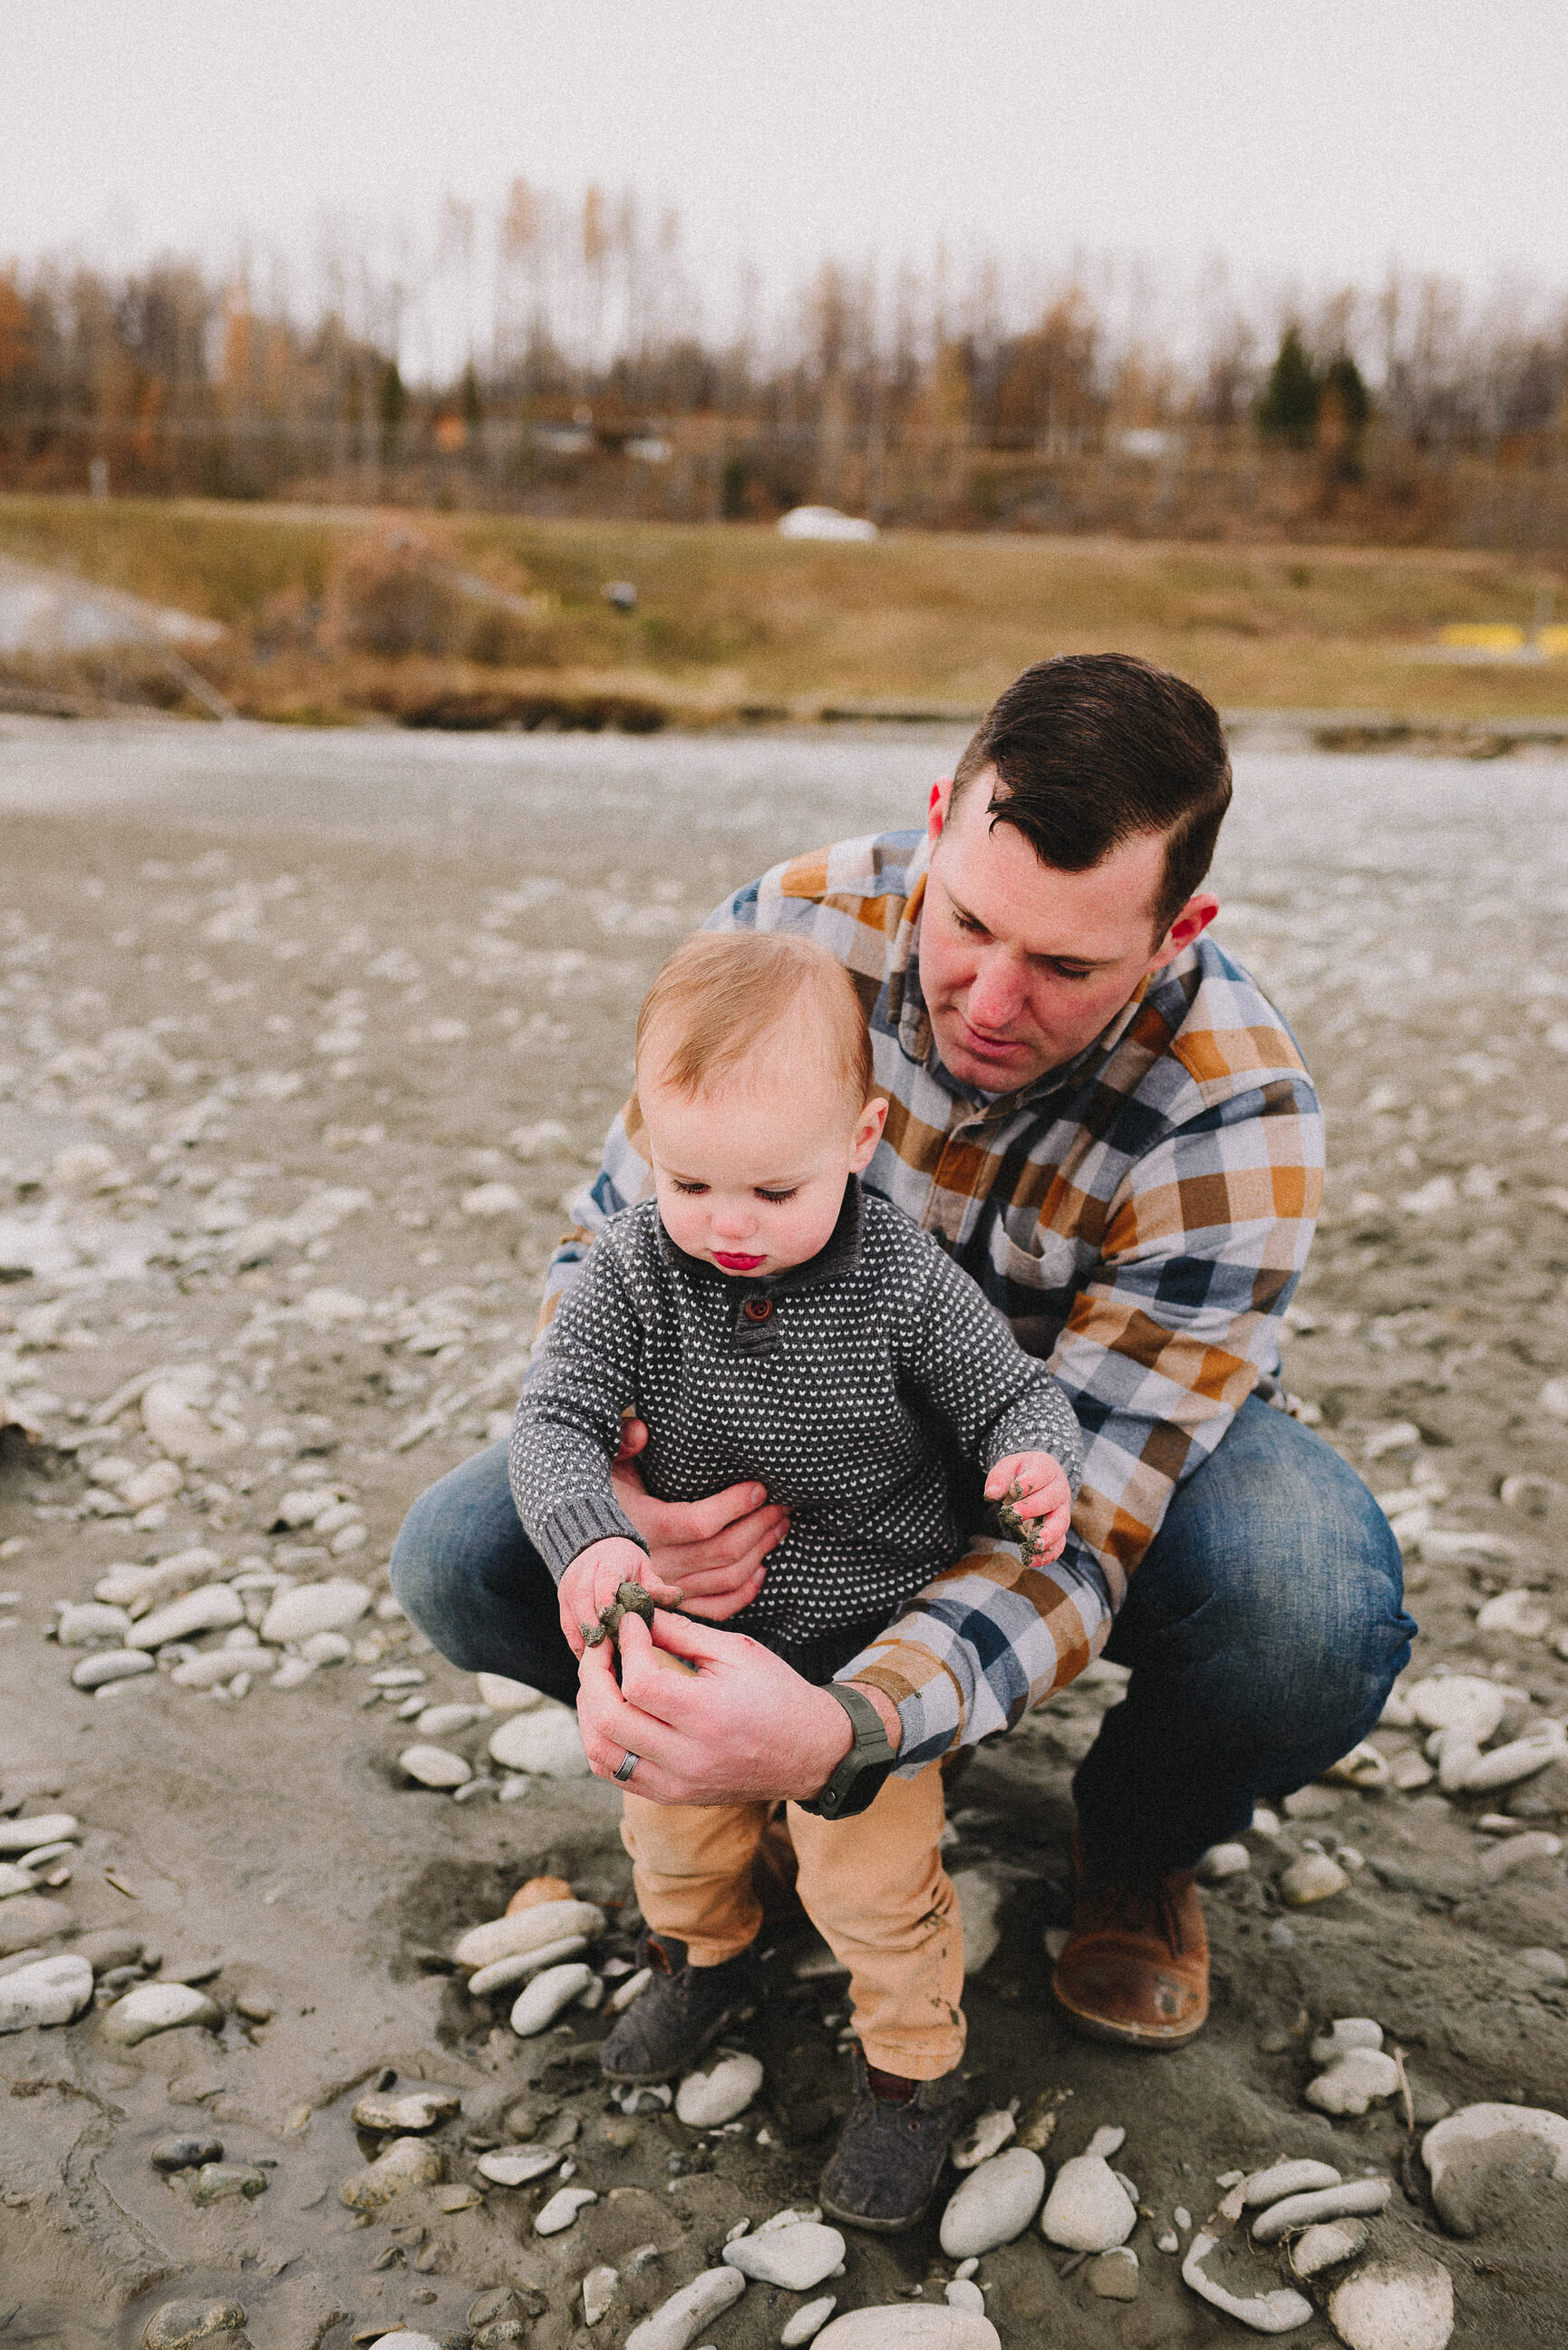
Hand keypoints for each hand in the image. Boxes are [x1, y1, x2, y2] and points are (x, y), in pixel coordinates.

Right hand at [558, 1537, 682, 1659]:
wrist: (599, 1550)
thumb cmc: (628, 1565)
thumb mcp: (645, 1570)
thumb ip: (657, 1586)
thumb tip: (677, 1597)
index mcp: (609, 1560)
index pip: (605, 1577)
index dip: (605, 1596)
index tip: (609, 1617)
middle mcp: (585, 1571)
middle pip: (584, 1598)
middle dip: (594, 1624)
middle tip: (608, 1649)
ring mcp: (570, 1586)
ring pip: (573, 1613)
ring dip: (586, 1637)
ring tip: (602, 1659)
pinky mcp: (563, 1600)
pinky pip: (567, 1625)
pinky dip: (577, 1643)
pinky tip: (591, 1660)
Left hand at [576, 1609, 898, 1805]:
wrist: (809, 1753)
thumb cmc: (777, 1694)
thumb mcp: (737, 1651)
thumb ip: (682, 1633)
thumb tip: (635, 1612)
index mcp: (709, 1716)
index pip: (639, 1684)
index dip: (624, 1645)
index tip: (628, 1622)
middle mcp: (688, 1758)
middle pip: (609, 1720)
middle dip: (592, 1674)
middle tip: (600, 1646)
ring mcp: (676, 1784)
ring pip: (601, 1752)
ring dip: (590, 1709)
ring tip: (600, 1677)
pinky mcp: (671, 1796)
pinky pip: (614, 1773)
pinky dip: (601, 1739)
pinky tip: (612, 1709)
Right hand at [610, 1416, 788, 1620]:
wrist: (579, 1540)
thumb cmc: (598, 1495)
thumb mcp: (606, 1464)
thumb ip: (623, 1443)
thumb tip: (641, 1430)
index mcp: (644, 1527)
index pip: (700, 1522)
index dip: (736, 1506)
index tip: (761, 1487)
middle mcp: (658, 1564)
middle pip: (723, 1551)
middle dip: (760, 1526)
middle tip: (784, 1505)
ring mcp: (667, 1588)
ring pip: (726, 1578)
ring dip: (760, 1553)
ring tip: (780, 1528)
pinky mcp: (673, 1603)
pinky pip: (716, 1607)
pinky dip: (744, 1593)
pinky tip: (761, 1570)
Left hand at [986, 1451, 1072, 1563]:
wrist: (1033, 1479)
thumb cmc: (1019, 1473)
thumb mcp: (1007, 1467)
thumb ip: (999, 1478)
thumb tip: (991, 1494)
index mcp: (1047, 1469)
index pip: (1041, 1474)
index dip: (1027, 1483)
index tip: (1012, 1491)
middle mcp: (1059, 1489)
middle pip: (1052, 1499)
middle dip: (1033, 1508)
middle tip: (1013, 1515)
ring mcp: (1061, 1510)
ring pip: (1061, 1524)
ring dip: (1048, 1536)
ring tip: (1033, 1546)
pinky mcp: (1058, 1529)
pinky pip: (1059, 1544)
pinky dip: (1047, 1555)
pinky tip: (1031, 1561)